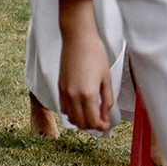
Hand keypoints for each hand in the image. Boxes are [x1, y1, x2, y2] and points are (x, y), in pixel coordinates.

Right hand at [58, 0, 112, 130]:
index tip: (107, 124)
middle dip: (92, 125)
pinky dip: (71, 112)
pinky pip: (63, 107)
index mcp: (87, 94)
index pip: (92, 121)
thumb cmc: (95, 54)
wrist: (77, 39)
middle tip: (101, 121)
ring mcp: (64, 91)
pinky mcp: (59, 86)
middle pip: (81, 122)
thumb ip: (106, 100)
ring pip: (70, 117)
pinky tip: (80, 107)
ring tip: (91, 114)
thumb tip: (105, 115)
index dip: (101, 126)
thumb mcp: (106, 78)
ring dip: (81, 120)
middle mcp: (73, 96)